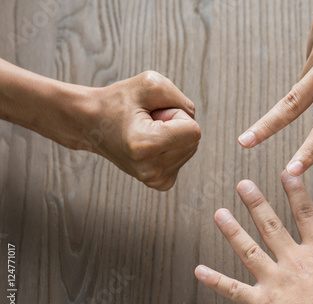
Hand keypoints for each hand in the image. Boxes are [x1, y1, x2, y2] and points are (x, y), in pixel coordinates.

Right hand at [84, 71, 200, 190]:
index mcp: (144, 146)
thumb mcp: (150, 84)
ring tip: (145, 131)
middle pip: (194, 141)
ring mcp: (155, 180)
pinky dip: (171, 147)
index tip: (152, 114)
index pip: (194, 131)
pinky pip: (184, 158)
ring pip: (190, 149)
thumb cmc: (118, 101)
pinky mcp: (160, 183)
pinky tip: (149, 144)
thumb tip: (193, 128)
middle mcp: (150, 170)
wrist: (91, 123)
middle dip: (176, 125)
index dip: (177, 114)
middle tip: (147, 122)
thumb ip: (181, 100)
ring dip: (172, 135)